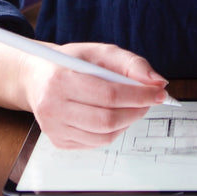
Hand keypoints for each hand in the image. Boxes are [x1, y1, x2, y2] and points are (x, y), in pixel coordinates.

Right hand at [19, 41, 169, 148]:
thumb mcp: (100, 52)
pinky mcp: (58, 141)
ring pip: (104, 136)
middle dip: (136, 111)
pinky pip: (95, 143)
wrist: (38, 77)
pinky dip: (111, 131)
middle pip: (108, 119)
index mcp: (61, 79)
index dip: (139, 95)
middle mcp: (52, 106)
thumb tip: (157, 82)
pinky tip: (111, 116)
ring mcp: (53, 128)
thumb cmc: (70, 63)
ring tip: (130, 107)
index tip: (158, 93)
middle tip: (148, 101)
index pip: (109, 94)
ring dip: (126, 123)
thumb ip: (131, 63)